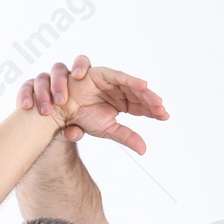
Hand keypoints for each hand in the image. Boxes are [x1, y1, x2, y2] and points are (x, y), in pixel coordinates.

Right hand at [22, 54, 168, 154]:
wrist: (59, 115)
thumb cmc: (81, 119)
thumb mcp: (108, 130)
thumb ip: (126, 136)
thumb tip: (144, 150)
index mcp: (120, 102)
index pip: (140, 105)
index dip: (153, 110)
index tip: (165, 116)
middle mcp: (116, 90)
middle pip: (139, 94)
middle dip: (151, 101)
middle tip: (162, 110)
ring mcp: (109, 81)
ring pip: (131, 85)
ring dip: (144, 93)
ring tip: (155, 102)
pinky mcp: (100, 74)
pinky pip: (118, 76)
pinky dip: (131, 80)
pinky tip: (144, 85)